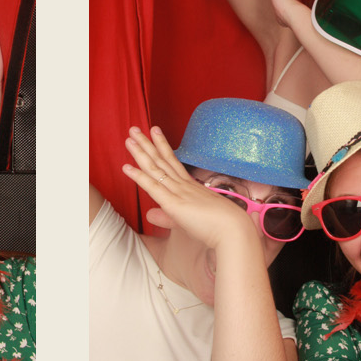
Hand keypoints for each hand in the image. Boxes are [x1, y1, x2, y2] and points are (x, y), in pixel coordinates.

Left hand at [122, 125, 255, 253]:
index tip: (155, 132)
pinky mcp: (173, 203)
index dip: (162, 147)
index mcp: (191, 186)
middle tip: (135, 129)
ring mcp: (178, 192)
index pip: (173, 162)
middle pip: (162, 159)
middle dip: (147, 143)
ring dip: (141, 152)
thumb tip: (150, 215)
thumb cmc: (220, 228)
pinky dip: (139, 176)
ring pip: (155, 168)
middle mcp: (183, 185)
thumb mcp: (190, 221)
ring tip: (130, 137)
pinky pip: (153, 187)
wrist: (234, 230)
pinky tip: (127, 167)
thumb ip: (168, 218)